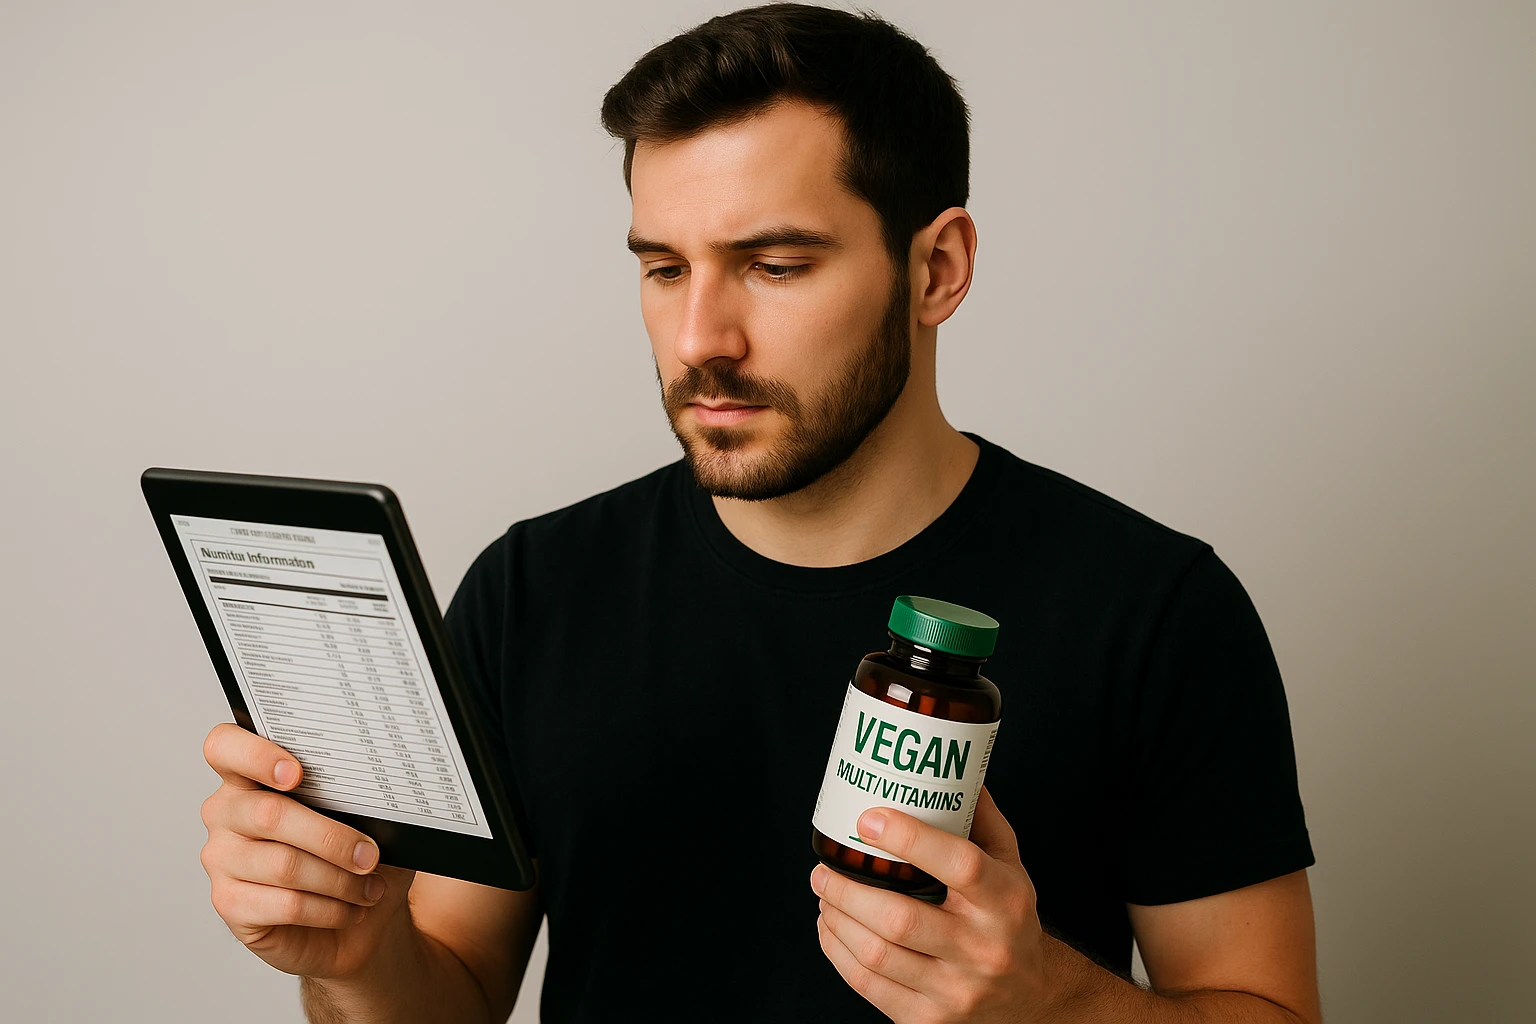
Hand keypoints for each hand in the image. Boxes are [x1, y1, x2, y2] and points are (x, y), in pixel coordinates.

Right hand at [199, 723, 416, 979]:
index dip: (255, 755)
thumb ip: (352, 795)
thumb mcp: (359, 816)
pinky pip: (285, 904)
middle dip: (331, 837)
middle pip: (269, 814)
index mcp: (249, 775)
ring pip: (284, 865)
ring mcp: (221, 858)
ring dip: (339, 880)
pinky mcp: (229, 903)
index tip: (297, 773)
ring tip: (369, 888)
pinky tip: (348, 909)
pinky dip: (328, 909)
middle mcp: (226, 812)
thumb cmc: (348, 854)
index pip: (225, 746)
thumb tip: (380, 793)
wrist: (344, 919)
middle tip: (370, 855)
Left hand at [811, 786, 1068, 1022]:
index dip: (910, 838)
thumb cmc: (1010, 920)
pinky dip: (838, 952)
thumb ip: (981, 817)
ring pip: (877, 954)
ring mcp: (956, 991)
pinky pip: (868, 986)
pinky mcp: (928, 1021)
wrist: (1031, 1000)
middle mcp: (983, 949)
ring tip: (824, 893)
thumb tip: (950, 764)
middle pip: (900, 917)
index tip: (868, 818)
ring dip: (836, 919)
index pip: (960, 864)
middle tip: (823, 866)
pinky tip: (830, 929)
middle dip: (848, 888)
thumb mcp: (1011, 865)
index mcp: (1006, 901)